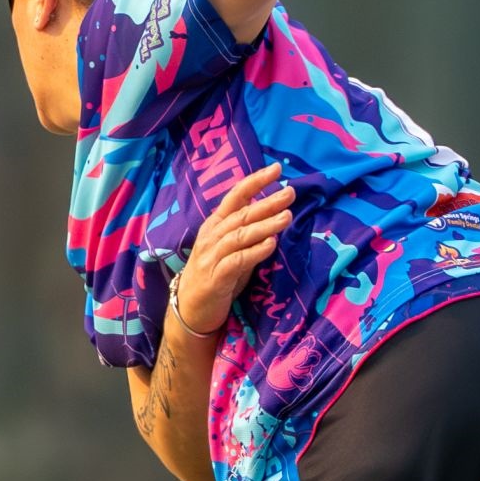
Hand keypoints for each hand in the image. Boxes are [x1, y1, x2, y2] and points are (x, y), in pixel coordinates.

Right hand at [173, 164, 294, 336]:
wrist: (189, 311)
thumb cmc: (214, 278)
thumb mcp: (231, 251)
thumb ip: (247, 234)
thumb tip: (272, 214)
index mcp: (215, 225)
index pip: (235, 196)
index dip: (255, 181)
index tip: (276, 169)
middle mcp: (212, 237)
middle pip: (242, 214)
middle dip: (267, 202)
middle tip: (290, 193)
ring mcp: (211, 256)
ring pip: (240, 235)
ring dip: (265, 225)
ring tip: (287, 216)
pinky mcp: (216, 278)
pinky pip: (237, 261)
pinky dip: (255, 252)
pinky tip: (271, 244)